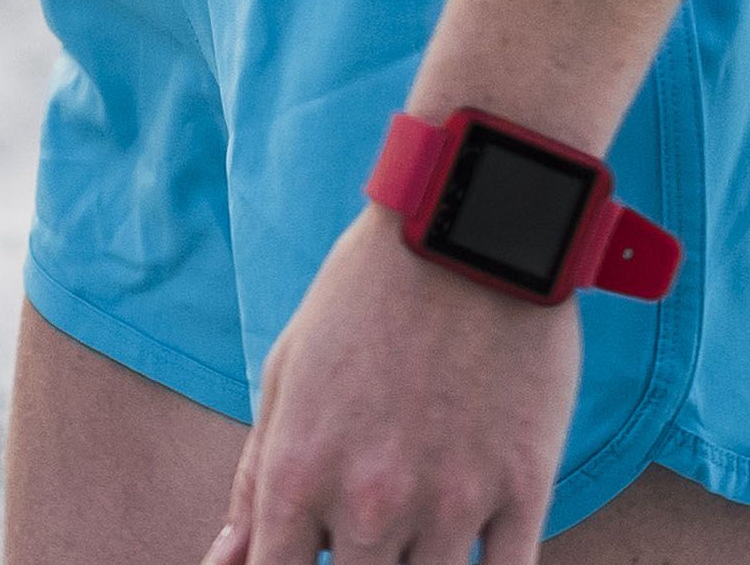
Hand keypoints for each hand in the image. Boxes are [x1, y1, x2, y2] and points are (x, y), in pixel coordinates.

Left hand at [211, 205, 577, 563]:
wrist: (464, 219)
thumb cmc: (366, 293)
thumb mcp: (288, 370)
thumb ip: (255, 478)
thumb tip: (226, 560)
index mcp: (299, 471)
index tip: (304, 552)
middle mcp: (369, 501)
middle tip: (368, 525)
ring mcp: (450, 503)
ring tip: (413, 531)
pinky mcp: (523, 491)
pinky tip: (470, 550)